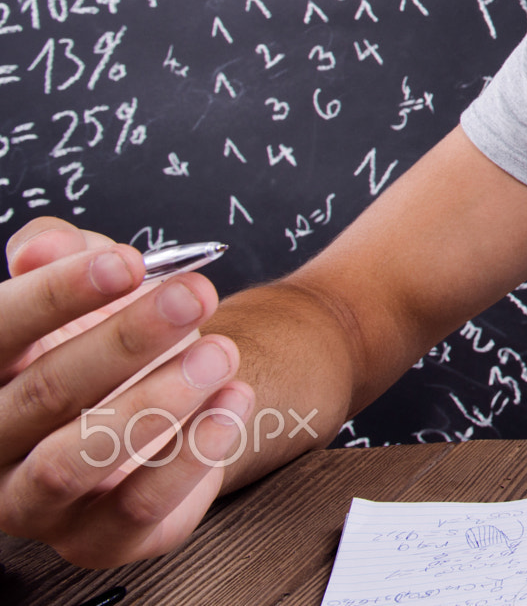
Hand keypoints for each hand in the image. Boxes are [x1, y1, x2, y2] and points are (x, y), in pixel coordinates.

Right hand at [0, 218, 250, 567]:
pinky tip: (231, 404)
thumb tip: (43, 246)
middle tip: (193, 297)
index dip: (57, 294)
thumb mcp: (89, 279)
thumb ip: (61, 250)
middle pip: (44, 393)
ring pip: (76, 461)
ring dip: (155, 402)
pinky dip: (191, 454)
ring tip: (219, 354)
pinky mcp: (96, 539)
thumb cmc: (115, 335)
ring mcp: (35, 501)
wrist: (174, 391)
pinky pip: (137, 508)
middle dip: (125, 340)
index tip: (127, 263)